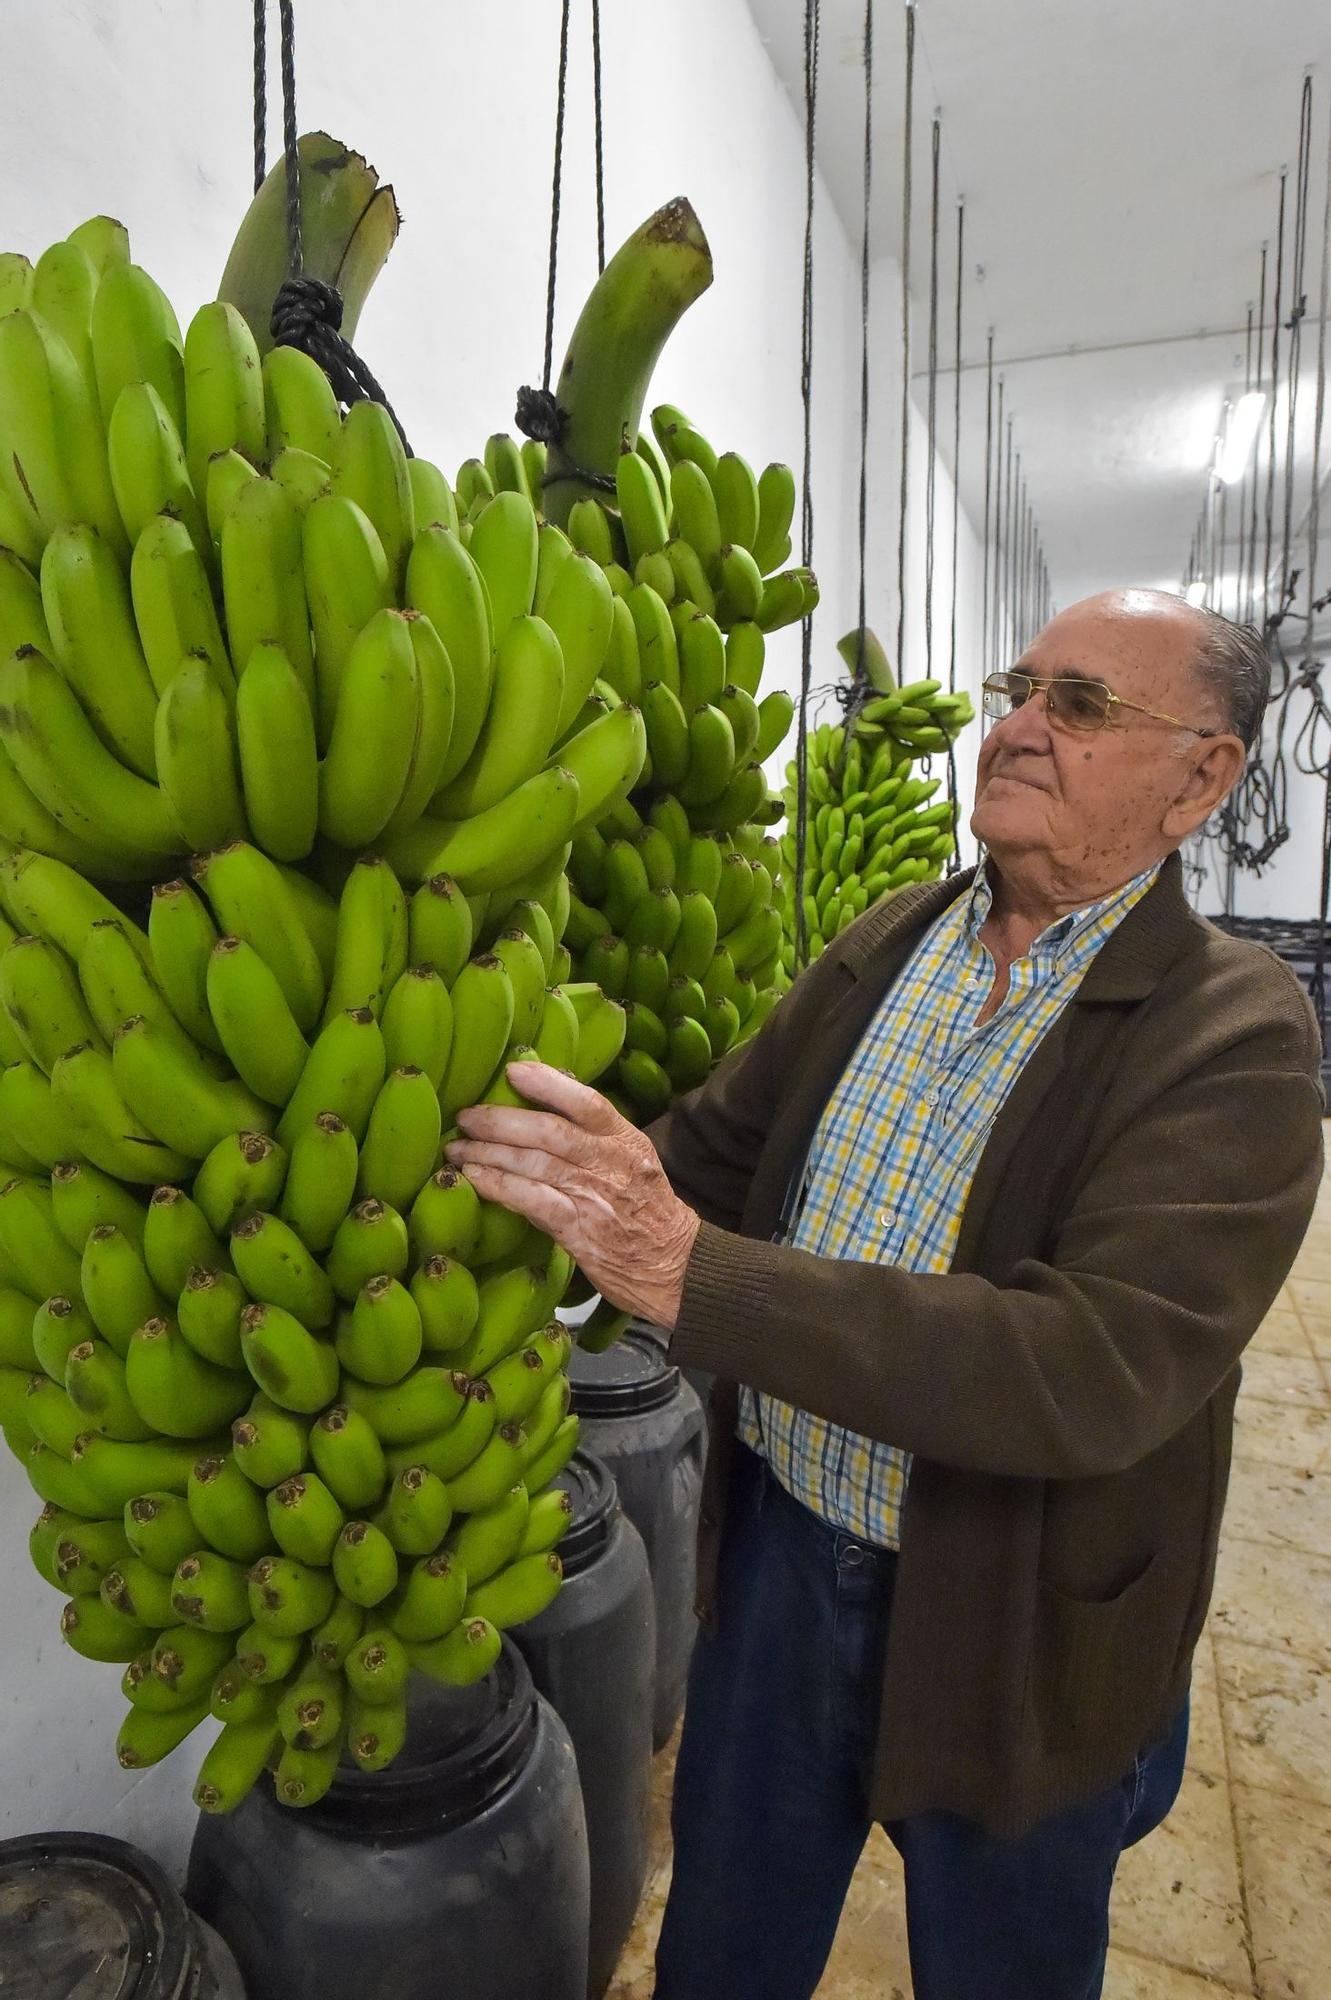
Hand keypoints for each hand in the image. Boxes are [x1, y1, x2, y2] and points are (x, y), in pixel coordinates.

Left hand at [446, 1063, 700, 1329]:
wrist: (673, 1265)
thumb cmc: (645, 1208)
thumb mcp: (633, 1158)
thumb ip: (596, 1130)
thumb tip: (552, 1086)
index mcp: (625, 1140)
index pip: (587, 1101)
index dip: (548, 1083)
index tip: (513, 1070)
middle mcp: (610, 1163)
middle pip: (549, 1131)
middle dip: (500, 1121)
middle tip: (465, 1117)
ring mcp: (595, 1197)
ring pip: (534, 1164)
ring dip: (488, 1154)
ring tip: (456, 1150)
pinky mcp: (580, 1231)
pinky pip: (532, 1201)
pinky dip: (499, 1187)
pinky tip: (473, 1180)